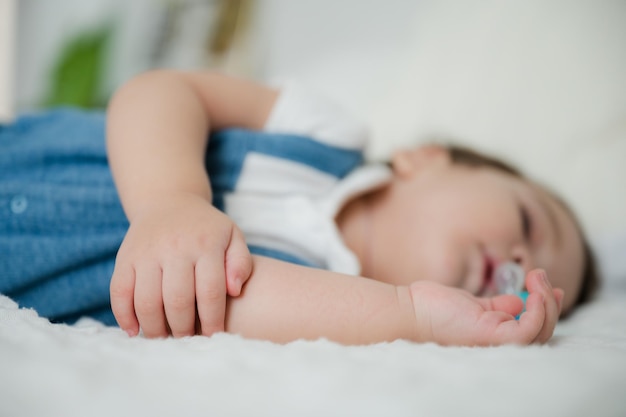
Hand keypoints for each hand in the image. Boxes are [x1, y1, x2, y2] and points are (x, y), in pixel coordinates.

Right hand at [110, 192, 251, 337]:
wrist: (168, 201)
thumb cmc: (206, 228)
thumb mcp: (233, 236)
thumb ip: (241, 262)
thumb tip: (234, 291)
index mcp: (206, 244)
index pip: (210, 292)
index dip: (212, 321)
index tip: (214, 337)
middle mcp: (175, 247)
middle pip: (177, 301)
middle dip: (184, 329)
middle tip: (188, 340)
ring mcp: (147, 252)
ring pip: (147, 301)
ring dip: (155, 328)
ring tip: (165, 339)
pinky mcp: (125, 257)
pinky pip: (119, 292)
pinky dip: (124, 316)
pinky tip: (134, 330)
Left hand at [409, 269, 563, 345]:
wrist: (409, 311)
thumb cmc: (433, 308)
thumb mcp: (473, 303)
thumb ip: (497, 305)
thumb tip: (519, 301)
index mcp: (495, 335)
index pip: (532, 328)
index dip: (547, 308)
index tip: (550, 285)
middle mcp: (498, 343)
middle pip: (541, 332)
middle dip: (550, 302)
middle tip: (540, 274)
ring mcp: (495, 342)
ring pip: (540, 333)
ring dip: (548, 303)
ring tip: (538, 277)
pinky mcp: (490, 336)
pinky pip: (527, 330)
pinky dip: (539, 311)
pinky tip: (534, 292)